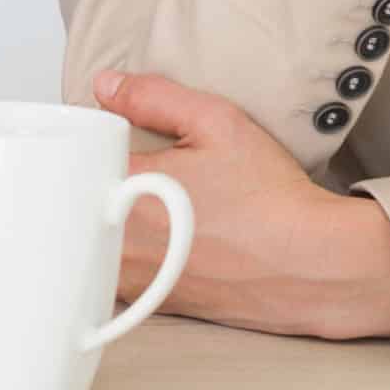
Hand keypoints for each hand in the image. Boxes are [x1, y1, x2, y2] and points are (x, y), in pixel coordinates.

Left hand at [93, 71, 389, 341]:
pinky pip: (115, 274)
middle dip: (92, 182)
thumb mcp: (216, 123)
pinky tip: (161, 236)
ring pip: (91, 243)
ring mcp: (134, 280)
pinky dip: (127, 252)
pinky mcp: (152, 303)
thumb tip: (107, 86)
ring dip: (104, 221)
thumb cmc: (270, 200)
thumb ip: (153, 97)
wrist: (313, 263)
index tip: (103, 140)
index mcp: (126, 193)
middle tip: (124, 168)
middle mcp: (121, 244)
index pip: (76, 160)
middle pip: (75, 203)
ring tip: (146, 202)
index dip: (86, 146)